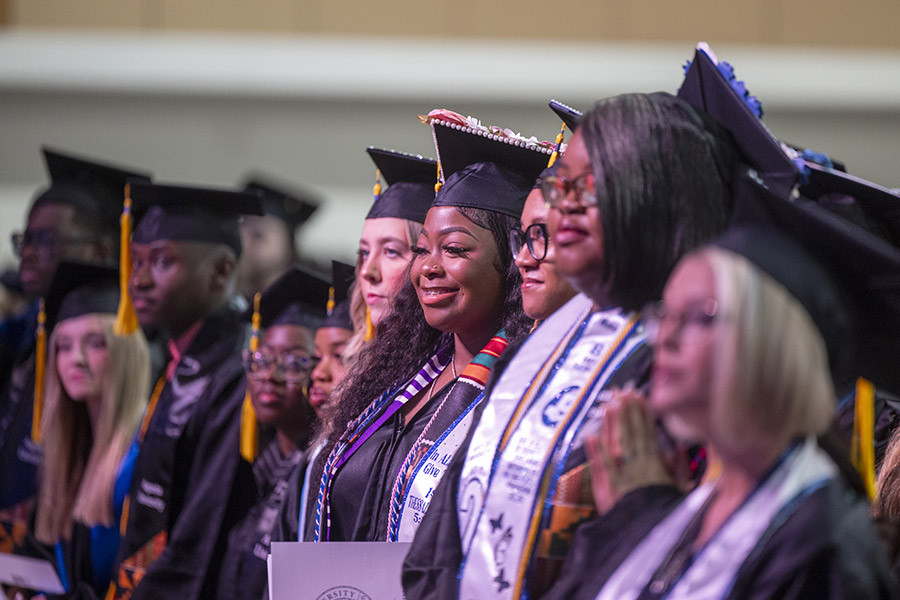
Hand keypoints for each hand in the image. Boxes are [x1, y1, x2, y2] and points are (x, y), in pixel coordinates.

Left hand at [586, 385, 674, 513]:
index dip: (642, 413)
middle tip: (623, 391)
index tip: (639, 395)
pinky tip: (589, 434)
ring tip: (609, 404)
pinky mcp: (605, 489)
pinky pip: (599, 467)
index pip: (647, 432)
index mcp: (655, 464)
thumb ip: (681, 469)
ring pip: (614, 444)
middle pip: (630, 433)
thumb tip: (680, 446)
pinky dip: (593, 451)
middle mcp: (635, 465)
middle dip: (627, 411)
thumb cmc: (668, 515)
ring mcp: (618, 476)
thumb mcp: (683, 493)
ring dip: (611, 423)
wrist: (648, 537)